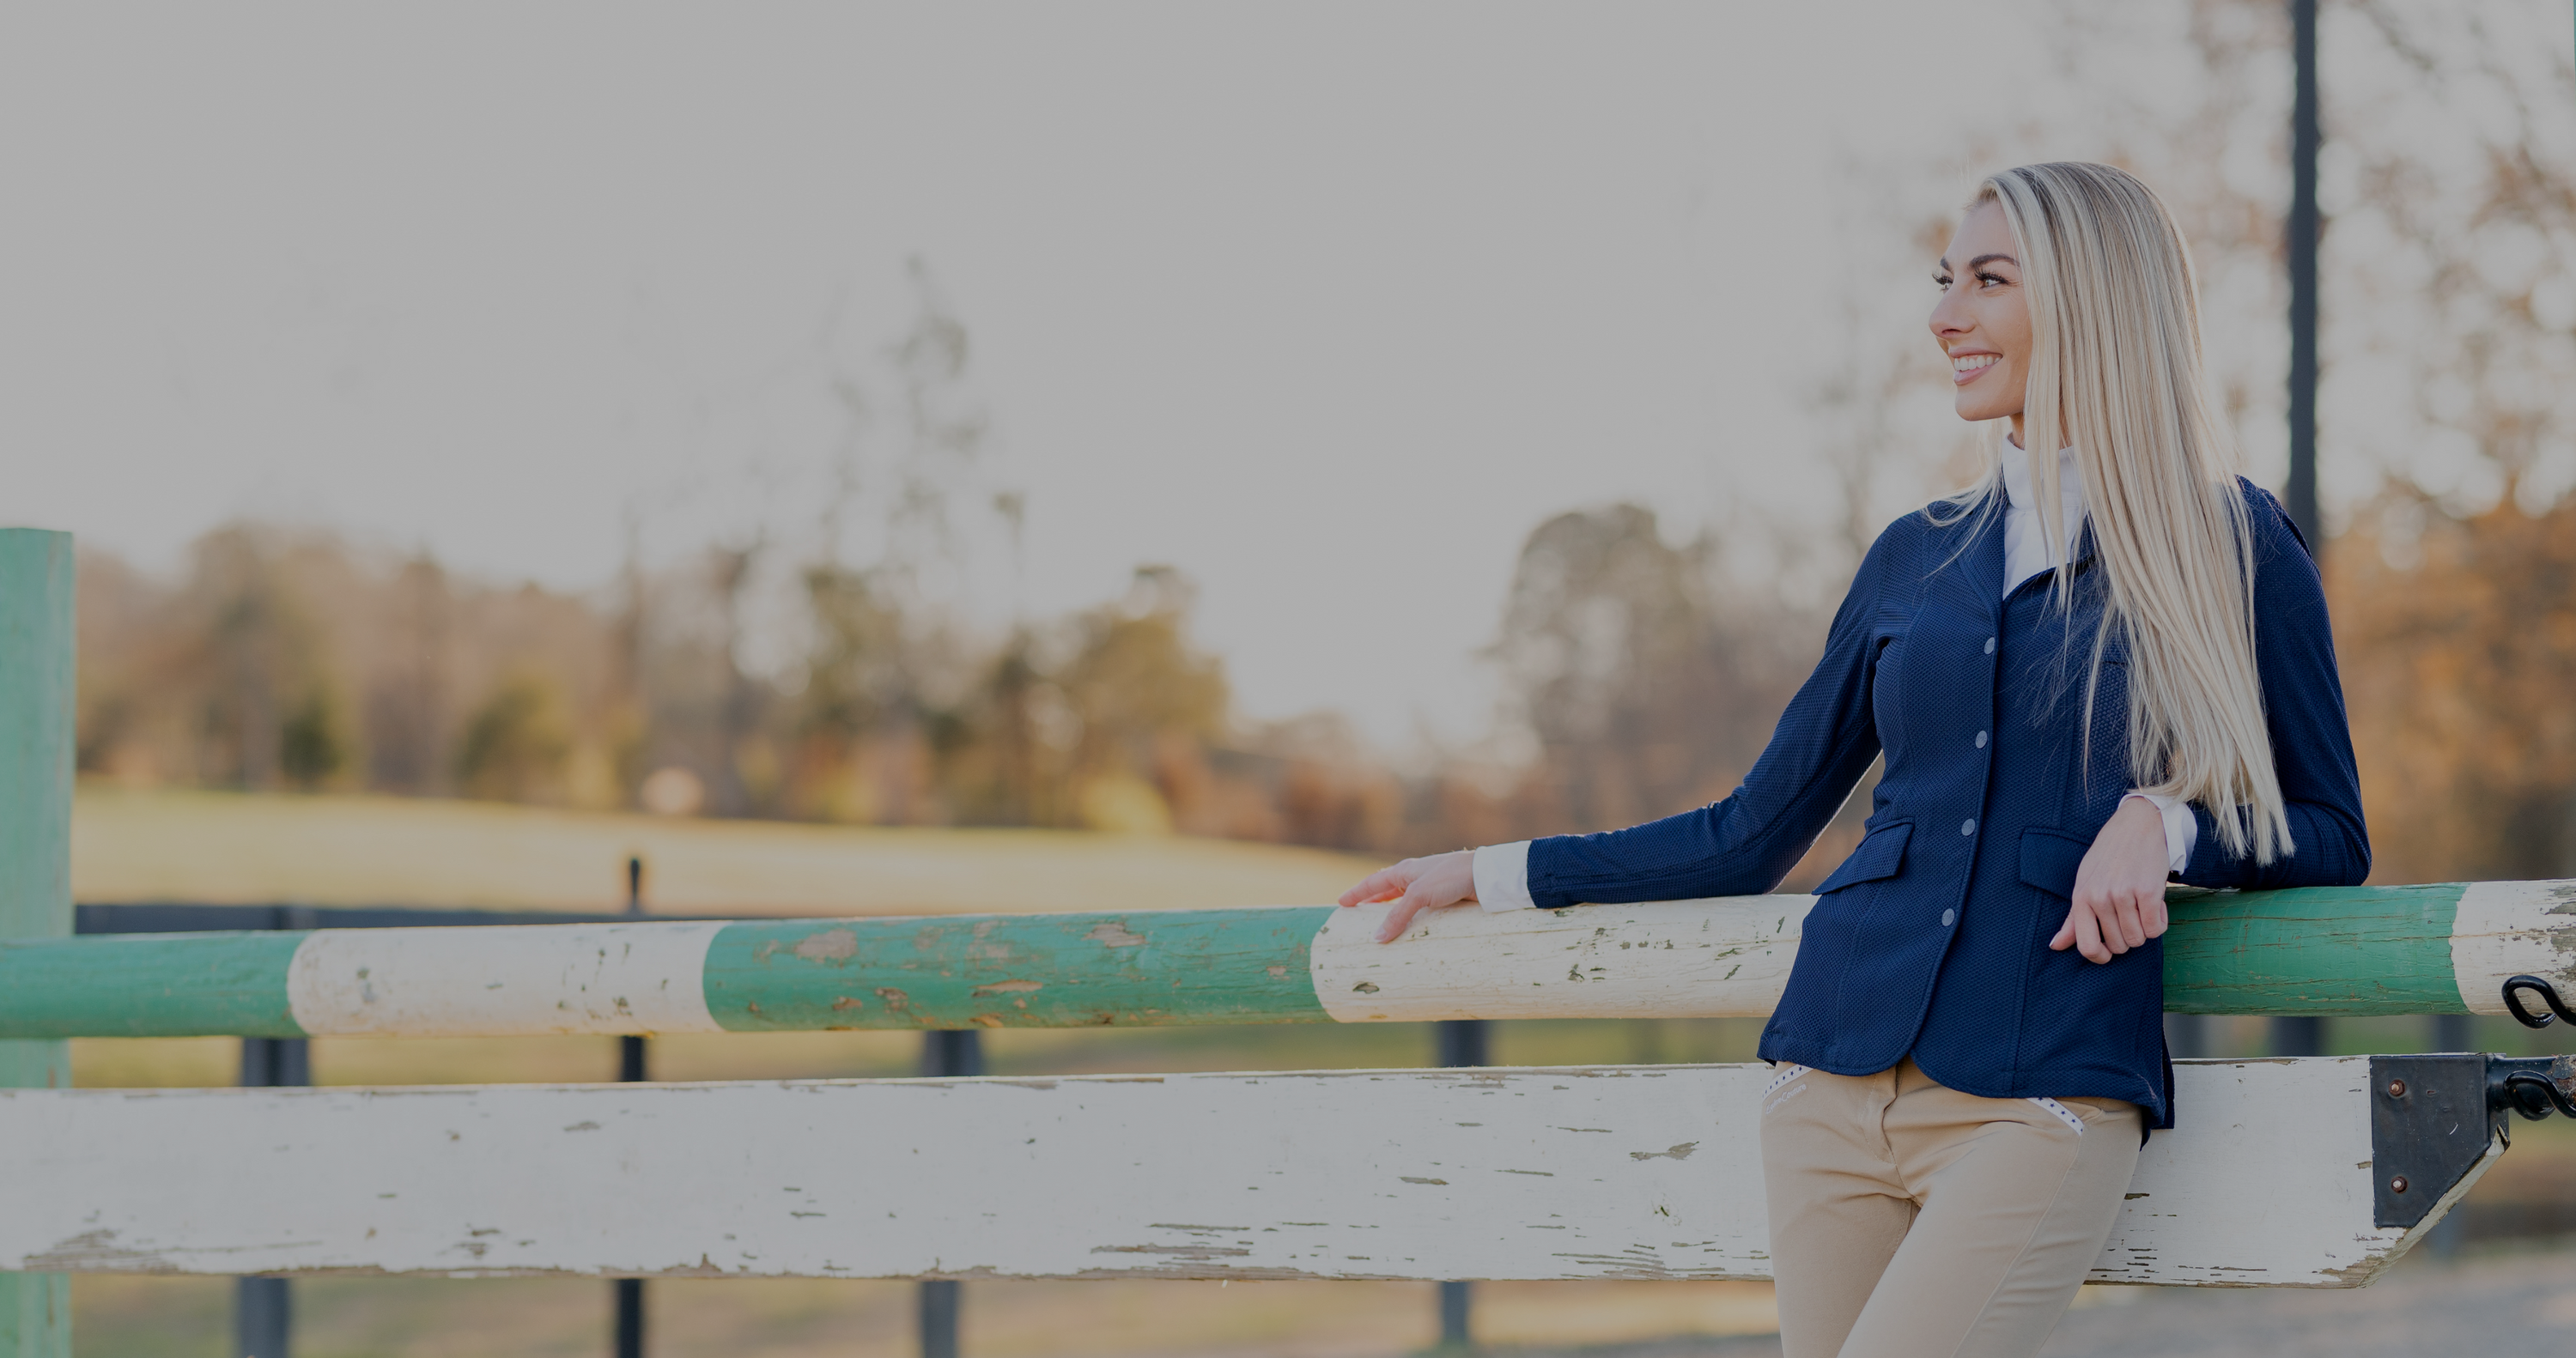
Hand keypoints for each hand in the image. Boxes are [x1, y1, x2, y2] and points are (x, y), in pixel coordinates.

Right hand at [1337, 850, 1477, 942]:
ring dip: (1393, 913)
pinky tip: (1412, 929)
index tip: (1341, 902)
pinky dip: (1412, 920)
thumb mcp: (1419, 895)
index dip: (1356, 893)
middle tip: (1358, 915)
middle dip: (1373, 902)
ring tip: (1382, 926)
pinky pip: (1422, 911)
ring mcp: (1430, 888)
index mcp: (1405, 870)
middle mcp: (1415, 877)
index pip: (1373, 883)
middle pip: (1387, 891)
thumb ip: (1398, 916)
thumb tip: (1377, 938)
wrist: (1484, 876)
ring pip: (1405, 902)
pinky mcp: (1445, 898)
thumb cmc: (1450, 877)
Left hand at [2051, 796, 2170, 963]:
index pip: (2086, 946)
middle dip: (2128, 937)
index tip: (2109, 952)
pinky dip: (2160, 922)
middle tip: (2131, 914)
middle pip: (2119, 946)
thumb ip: (2073, 918)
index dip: (2100, 957)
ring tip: (2142, 907)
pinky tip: (2156, 904)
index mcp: (2081, 898)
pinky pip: (2156, 929)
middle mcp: (2100, 898)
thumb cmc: (2109, 857)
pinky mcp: (2148, 892)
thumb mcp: (2085, 883)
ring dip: (2145, 929)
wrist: (2138, 825)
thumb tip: (2055, 946)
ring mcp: (2123, 895)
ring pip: (2138, 939)